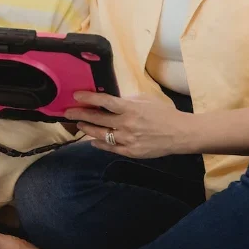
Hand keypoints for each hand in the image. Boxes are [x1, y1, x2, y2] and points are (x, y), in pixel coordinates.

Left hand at [65, 92, 192, 158]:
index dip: (88, 98)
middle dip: (80, 115)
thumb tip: (110, 99)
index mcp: (130, 108)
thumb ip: (126, 100)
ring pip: (100, 135)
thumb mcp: (145, 100)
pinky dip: (99, 144)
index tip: (76, 95)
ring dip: (87, 129)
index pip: (104, 101)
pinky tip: (92, 140)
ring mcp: (127, 140)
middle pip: (97, 119)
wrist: (180, 134)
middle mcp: (126, 124)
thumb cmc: (164, 113)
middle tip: (68, 112)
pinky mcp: (130, 152)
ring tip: (79, 125)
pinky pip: (109, 148)